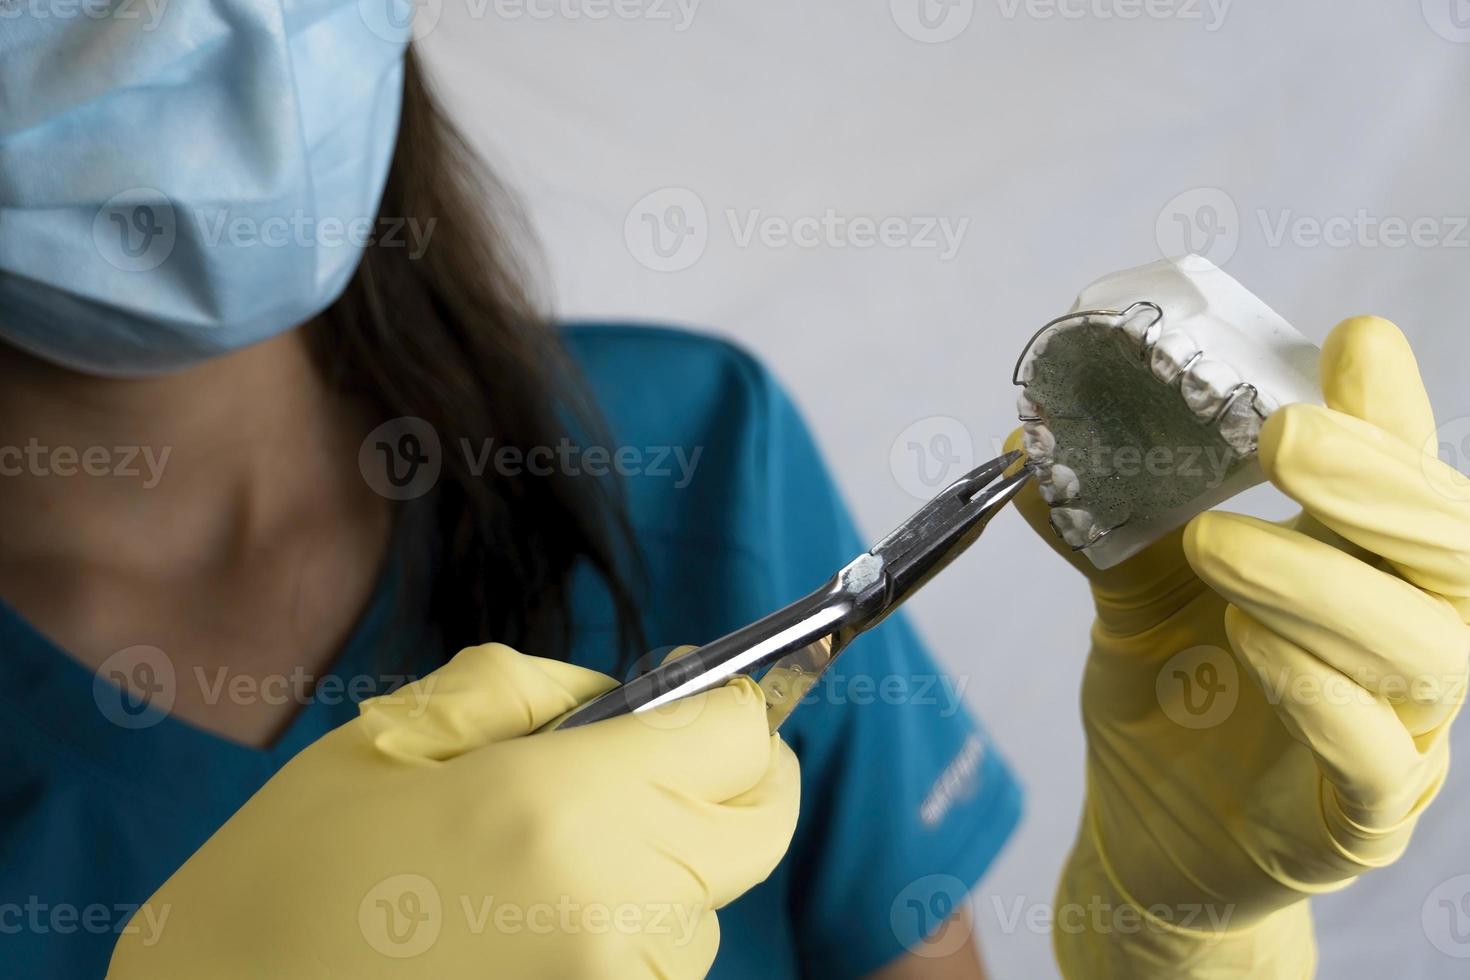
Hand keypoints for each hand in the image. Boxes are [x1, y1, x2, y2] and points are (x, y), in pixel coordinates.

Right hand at [109, 643, 798, 978]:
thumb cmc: (285, 878)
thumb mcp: (395, 737)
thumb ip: (530, 690)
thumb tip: (633, 698)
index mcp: (569, 806)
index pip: (739, 740)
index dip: (728, 711)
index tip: (698, 706)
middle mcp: (620, 907)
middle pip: (756, 829)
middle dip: (724, 786)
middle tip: (651, 769)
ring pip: (706, 909)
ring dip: (667, 872)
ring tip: (552, 861)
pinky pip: (657, 970)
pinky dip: (628, 937)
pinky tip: (534, 922)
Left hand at [1009, 317, 1469, 976]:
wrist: (1152, 840)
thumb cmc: (1174, 702)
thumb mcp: (1135, 598)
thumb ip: (1107, 525)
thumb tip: (1030, 442)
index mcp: (1363, 571)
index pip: (1403, 482)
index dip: (1390, 415)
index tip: (1356, 343)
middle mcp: (1402, 643)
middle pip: (1448, 552)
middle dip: (1375, 482)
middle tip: (1284, 432)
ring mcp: (1397, 738)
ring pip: (1421, 648)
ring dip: (1321, 582)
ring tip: (1218, 541)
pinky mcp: (1355, 822)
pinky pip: (1373, 760)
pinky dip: (1321, 695)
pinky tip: (1250, 646)